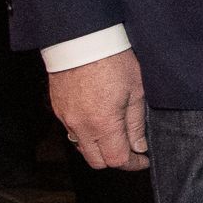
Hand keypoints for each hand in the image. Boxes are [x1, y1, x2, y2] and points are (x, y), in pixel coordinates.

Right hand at [49, 50, 149, 170]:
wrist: (82, 39)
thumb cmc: (113, 59)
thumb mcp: (136, 90)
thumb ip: (136, 123)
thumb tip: (139, 146)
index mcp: (103, 124)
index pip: (117, 159)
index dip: (133, 163)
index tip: (143, 159)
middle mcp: (80, 126)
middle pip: (96, 161)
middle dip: (115, 159)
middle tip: (131, 148)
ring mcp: (66, 119)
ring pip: (82, 148)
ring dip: (99, 148)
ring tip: (115, 134)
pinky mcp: (58, 109)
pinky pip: (72, 132)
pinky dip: (86, 134)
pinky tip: (98, 120)